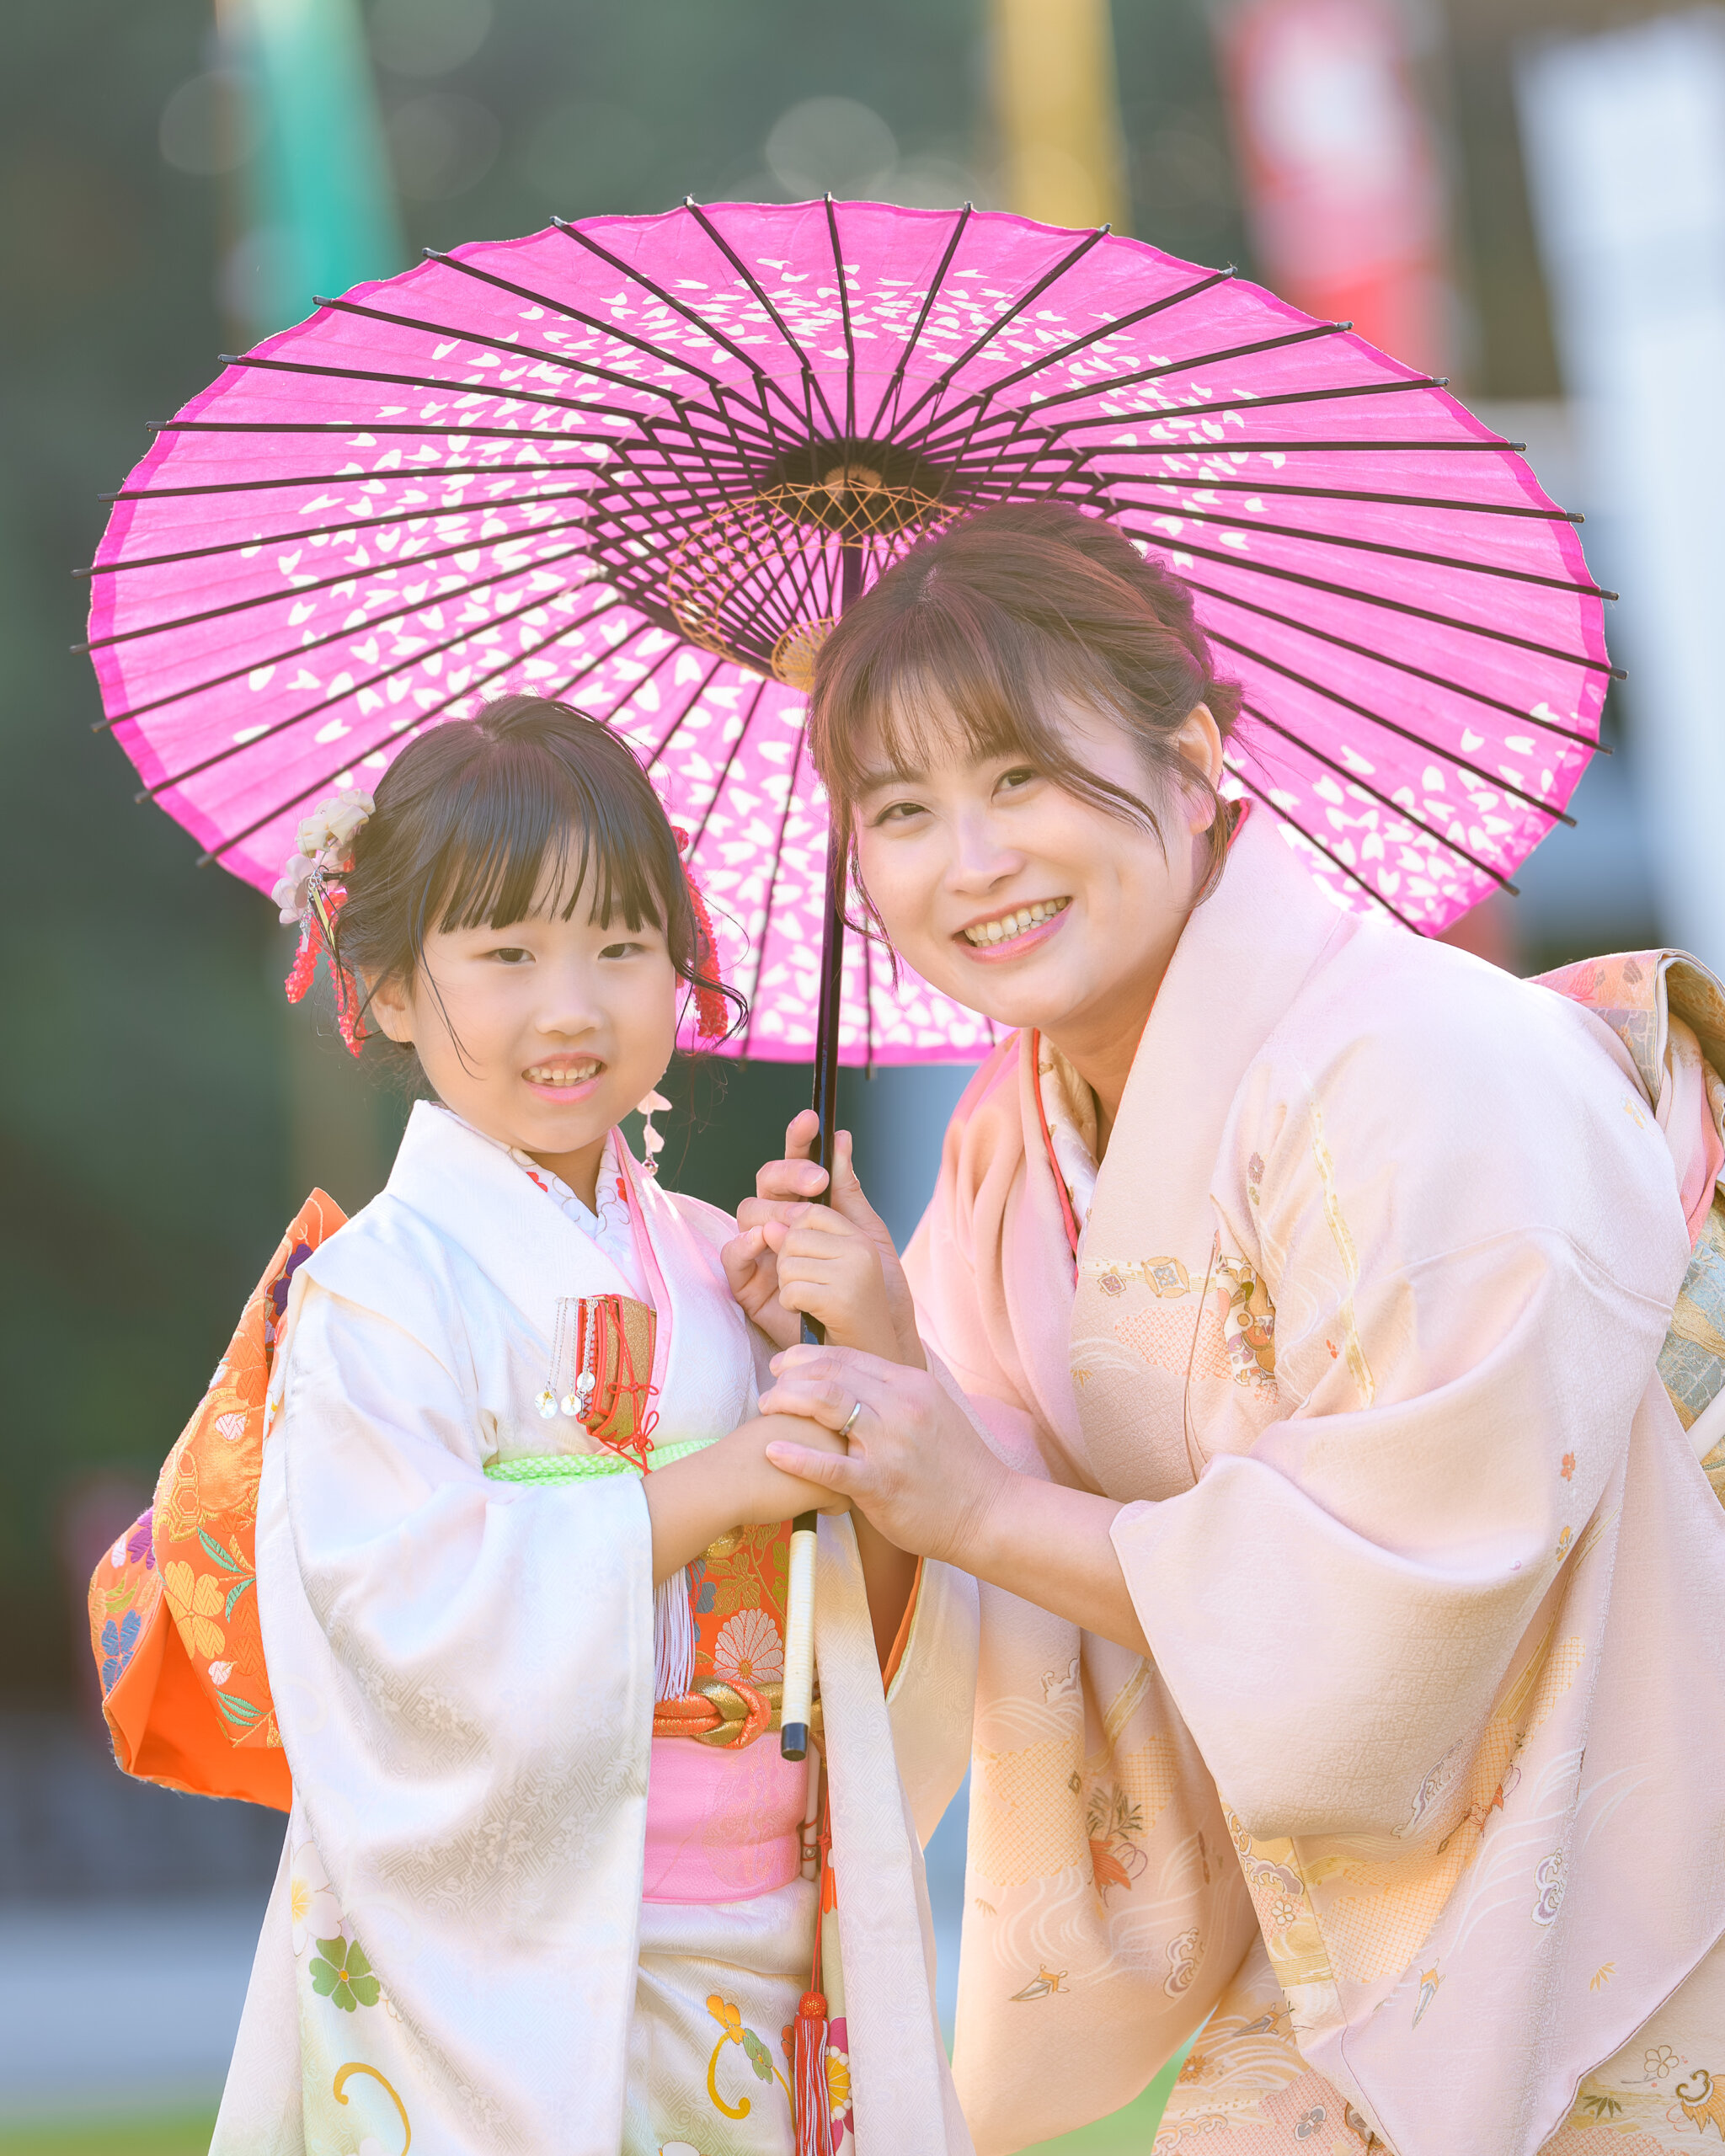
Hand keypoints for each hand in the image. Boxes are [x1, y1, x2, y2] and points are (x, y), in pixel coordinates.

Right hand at [721, 1412, 853, 1524]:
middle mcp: (828, 1425)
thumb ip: (792, 1429)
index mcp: (810, 1409)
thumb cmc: (737, 1458)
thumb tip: (800, 1443)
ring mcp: (834, 1453)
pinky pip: (844, 1502)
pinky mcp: (833, 1482)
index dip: (820, 1446)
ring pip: (850, 1476)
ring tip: (806, 1491)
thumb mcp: (769, 1429)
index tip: (801, 1455)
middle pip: (846, 1450)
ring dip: (835, 1485)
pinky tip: (806, 1507)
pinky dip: (828, 1509)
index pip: (833, 1429)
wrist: (722, 1480)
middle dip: (833, 1463)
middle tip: (803, 1475)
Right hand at [731, 1113, 923, 1365]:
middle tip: (817, 1182)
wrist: (875, 1338)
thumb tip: (840, 1138)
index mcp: (809, 1208)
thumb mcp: (865, 1232)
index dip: (799, 1141)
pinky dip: (746, 1244)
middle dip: (789, 1173)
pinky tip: (767, 1240)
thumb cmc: (874, 1288)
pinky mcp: (750, 1286)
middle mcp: (781, 1225)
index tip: (812, 1119)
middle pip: (766, 1182)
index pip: (796, 1166)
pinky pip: (733, 1256)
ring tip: (798, 1222)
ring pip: (748, 1212)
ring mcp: (763, 1253)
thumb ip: (847, 1188)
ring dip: (773, 1209)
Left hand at [758, 1345, 1150, 1656]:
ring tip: (766, 1409)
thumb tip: (857, 1379)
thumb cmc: (957, 1466)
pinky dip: (798, 1457)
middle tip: (769, 1388)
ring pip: (828, 1406)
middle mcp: (901, 1406)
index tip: (784, 1364)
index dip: (809, 1357)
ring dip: (789, 1402)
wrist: (989, 1512)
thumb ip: (896, 1394)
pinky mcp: (881, 1484)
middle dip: (791, 1376)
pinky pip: (831, 1467)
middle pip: (832, 1374)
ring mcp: (891, 1445)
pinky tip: (773, 1451)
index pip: (848, 1356)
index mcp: (911, 1386)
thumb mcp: (932, 1412)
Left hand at [770, 1203, 897, 1358]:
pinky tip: (803, 1312)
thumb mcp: (822, 1271)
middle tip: (801, 1283)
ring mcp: (853, 1272)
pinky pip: (790, 1290)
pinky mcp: (841, 1299)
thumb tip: (768, 1227)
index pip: (812, 1212)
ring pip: (787, 1264)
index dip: (792, 1230)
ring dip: (786, 1286)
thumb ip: (797, 1243)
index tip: (796, 1255)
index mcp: (859, 1237)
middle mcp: (860, 1249)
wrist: (868, 1354)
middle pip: (793, 1236)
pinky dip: (789, 1304)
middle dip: (785, 1262)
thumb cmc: (840, 1313)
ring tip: (805, 1299)